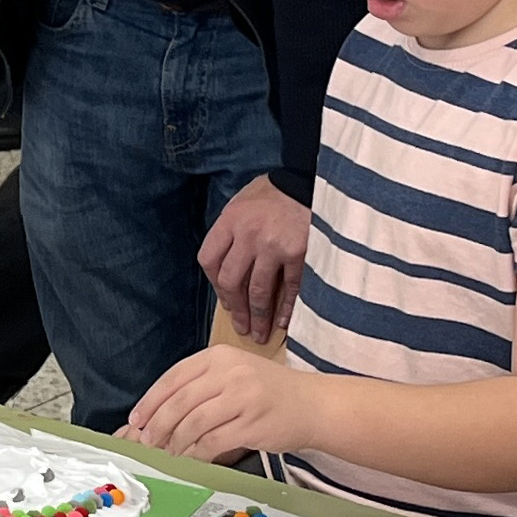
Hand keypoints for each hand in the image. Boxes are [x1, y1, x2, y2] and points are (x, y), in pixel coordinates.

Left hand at [121, 344, 313, 463]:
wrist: (314, 405)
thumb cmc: (269, 392)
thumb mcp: (234, 374)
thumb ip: (200, 386)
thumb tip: (157, 414)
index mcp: (220, 356)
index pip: (174, 377)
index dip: (151, 400)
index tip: (137, 419)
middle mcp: (230, 373)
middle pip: (180, 402)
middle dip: (158, 426)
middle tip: (147, 443)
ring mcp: (243, 398)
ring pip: (193, 423)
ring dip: (176, 442)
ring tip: (168, 454)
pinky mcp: (253, 424)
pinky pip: (213, 442)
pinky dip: (197, 453)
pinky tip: (192, 459)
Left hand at [198, 176, 310, 341]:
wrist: (307, 182)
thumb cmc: (273, 194)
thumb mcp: (241, 204)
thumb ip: (231, 233)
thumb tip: (229, 270)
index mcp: (229, 222)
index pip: (209, 260)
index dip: (215, 285)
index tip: (225, 300)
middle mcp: (247, 235)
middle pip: (231, 281)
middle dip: (235, 309)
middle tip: (242, 327)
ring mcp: (272, 245)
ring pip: (257, 290)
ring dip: (258, 317)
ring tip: (259, 334)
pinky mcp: (298, 252)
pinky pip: (289, 287)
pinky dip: (285, 308)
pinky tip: (282, 322)